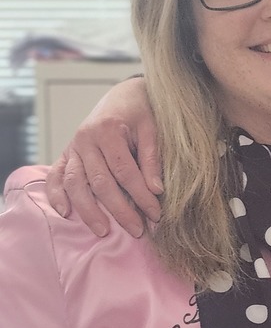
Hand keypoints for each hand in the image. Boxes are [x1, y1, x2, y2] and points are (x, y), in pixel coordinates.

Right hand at [44, 77, 161, 237]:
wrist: (123, 96)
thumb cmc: (142, 112)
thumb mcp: (153, 128)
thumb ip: (152, 158)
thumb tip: (156, 190)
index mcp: (108, 130)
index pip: (125, 171)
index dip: (141, 196)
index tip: (156, 214)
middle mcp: (85, 139)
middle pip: (100, 182)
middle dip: (120, 209)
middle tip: (137, 230)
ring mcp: (73, 147)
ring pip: (76, 183)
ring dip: (88, 210)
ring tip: (103, 231)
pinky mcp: (67, 153)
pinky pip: (57, 176)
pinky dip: (57, 194)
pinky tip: (65, 212)